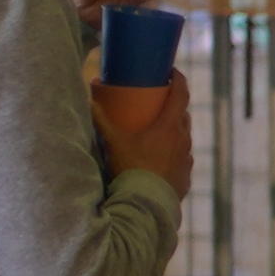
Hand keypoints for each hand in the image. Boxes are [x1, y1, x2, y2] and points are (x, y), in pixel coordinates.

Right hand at [99, 73, 194, 193]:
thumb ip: (100, 119)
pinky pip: (181, 159)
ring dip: (174, 131)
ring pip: (183, 138)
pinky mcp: (186, 177)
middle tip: (159, 102)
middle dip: (174, 106)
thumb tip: (87, 99)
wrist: (146, 204)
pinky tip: (160, 158)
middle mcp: (184, 140)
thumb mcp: (113, 142)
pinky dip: (173, 153)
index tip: (172, 71)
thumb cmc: (130, 169)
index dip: (179, 79)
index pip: (181, 94)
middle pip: (183, 115)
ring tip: (157, 130)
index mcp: (170, 126)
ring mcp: (187, 160)